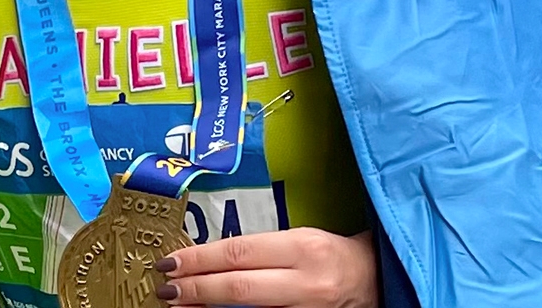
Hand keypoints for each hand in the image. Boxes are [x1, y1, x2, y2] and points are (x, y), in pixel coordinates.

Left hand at [155, 227, 375, 306]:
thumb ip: (259, 251)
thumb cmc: (332, 254)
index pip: (238, 253)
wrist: (375, 281)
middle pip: (238, 287)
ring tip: (179, 305)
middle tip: (166, 288)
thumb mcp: (299, 240)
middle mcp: (306, 281)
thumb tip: (208, 260)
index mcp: (303, 247)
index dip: (199, 259)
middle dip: (196, 288)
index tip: (170, 262)